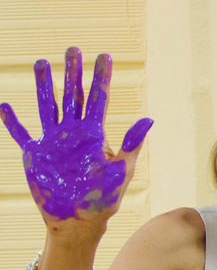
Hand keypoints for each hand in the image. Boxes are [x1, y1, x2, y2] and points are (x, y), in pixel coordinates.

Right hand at [2, 48, 153, 223]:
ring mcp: (53, 142)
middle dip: (72, 72)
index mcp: (95, 135)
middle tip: (72, 48)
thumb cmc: (104, 199)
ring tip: (40, 62)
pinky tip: (4, 106)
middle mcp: (74, 133)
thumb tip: (149, 119)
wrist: (80, 221)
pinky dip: (12, 122)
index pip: (99, 99)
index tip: (104, 56)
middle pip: (72, 95)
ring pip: (47, 106)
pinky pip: (21, 135)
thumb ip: (132, 145)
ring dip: (43, 86)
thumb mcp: (122, 171)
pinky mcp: (36, 155)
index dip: (101, 78)